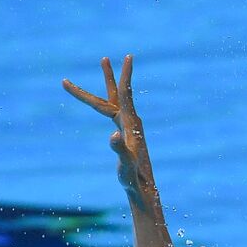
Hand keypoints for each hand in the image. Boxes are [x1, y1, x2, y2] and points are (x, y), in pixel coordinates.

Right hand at [62, 55, 155, 197]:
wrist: (143, 190)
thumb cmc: (132, 178)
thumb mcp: (124, 164)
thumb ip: (119, 150)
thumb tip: (113, 136)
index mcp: (130, 125)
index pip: (124, 95)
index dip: (124, 76)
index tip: (129, 56)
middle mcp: (131, 123)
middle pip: (117, 95)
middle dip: (108, 77)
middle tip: (104, 58)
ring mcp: (129, 128)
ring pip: (115, 102)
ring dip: (109, 84)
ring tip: (105, 64)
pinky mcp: (127, 135)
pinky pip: (116, 112)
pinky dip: (110, 103)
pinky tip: (110, 103)